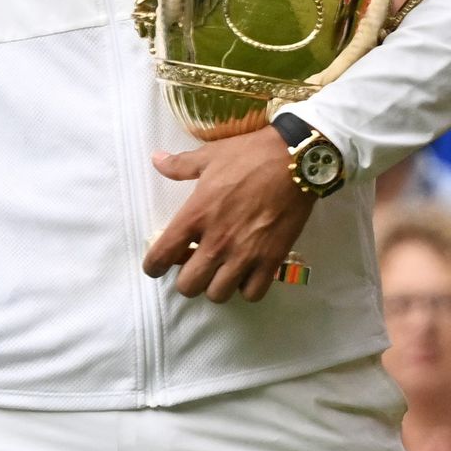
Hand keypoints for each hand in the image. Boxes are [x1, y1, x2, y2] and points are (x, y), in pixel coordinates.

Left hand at [142, 128, 313, 300]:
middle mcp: (216, 241)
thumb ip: (179, 165)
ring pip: (218, 295)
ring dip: (216, 285)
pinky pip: (252, 293)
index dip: (153, 266)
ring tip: (221, 270)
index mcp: (195, 216)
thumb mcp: (209, 156)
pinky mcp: (272, 260)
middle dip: (187, 279)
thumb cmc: (249, 156)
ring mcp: (245, 254)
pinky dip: (247, 288)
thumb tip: (156, 160)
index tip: (157, 264)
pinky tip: (247, 272)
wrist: (296, 159)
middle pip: (187, 286)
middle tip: (195, 264)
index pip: (159, 257)